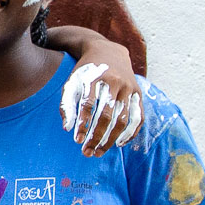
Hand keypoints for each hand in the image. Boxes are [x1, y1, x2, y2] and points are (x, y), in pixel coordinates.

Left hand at [60, 40, 143, 157]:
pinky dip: (130, 133)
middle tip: (87, 152)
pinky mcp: (138, 93)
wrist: (108, 51)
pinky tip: (119, 144)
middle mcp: (114, 81)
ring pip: (122, 119)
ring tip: (99, 152)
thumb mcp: (72, 83)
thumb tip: (67, 129)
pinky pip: (138, 117)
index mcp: (94, 77)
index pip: (88, 105)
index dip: (83, 124)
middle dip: (96, 137)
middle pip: (106, 115)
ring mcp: (129, 88)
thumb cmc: (86, 73)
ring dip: (110, 139)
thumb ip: (67, 104)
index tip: (77, 140)